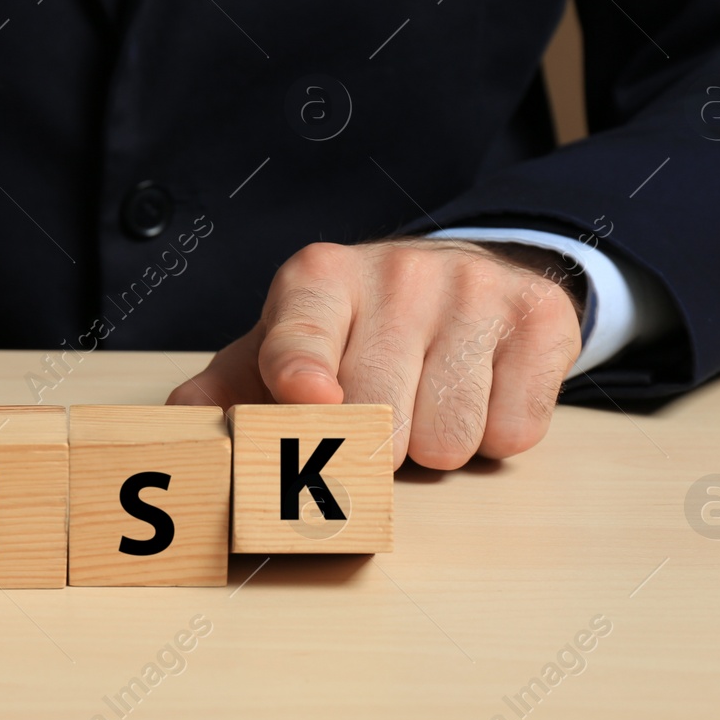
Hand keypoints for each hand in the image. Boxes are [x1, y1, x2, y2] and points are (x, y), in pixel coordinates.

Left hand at [167, 239, 582, 468]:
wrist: (464, 275)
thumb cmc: (354, 332)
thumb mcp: (281, 348)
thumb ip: (227, 390)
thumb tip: (179, 428)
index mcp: (316, 279)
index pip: (301, 331)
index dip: (301, 369)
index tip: (307, 396)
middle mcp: (396, 272)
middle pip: (377, 415)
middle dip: (373, 447)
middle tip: (375, 423)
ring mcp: (473, 289)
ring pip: (449, 434)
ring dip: (436, 447)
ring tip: (426, 404)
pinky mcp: (539, 317)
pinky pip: (513, 430)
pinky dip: (495, 435)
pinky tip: (479, 393)